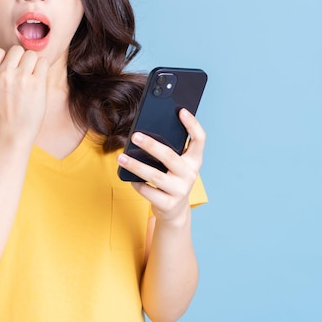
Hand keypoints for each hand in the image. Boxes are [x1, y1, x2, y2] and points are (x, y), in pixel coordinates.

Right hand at [0, 46, 49, 141]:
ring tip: (31, 76)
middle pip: (16, 50)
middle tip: (22, 72)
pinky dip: (42, 68)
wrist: (13, 133)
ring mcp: (21, 78)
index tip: (9, 70)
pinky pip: (42, 62)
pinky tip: (38, 79)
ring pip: (31, 54)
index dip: (5, 59)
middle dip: (20, 59)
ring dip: (32, 63)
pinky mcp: (37, 84)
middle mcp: (3, 74)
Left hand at [117, 108, 205, 224]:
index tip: (180, 111)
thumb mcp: (175, 165)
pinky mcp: (168, 204)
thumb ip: (168, 150)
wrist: (174, 210)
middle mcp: (190, 175)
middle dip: (151, 145)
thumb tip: (144, 133)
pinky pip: (148, 191)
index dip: (193, 125)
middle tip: (134, 136)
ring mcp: (180, 190)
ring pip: (155, 176)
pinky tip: (128, 177)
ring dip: (136, 165)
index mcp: (194, 161)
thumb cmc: (171, 179)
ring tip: (121, 157)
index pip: (200, 140)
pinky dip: (136, 183)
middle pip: (170, 157)